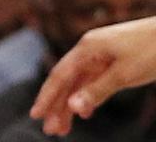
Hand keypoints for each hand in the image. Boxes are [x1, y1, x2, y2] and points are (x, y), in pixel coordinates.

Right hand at [30, 17, 155, 134]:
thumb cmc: (152, 48)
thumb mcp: (124, 73)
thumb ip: (97, 91)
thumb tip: (73, 107)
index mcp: (87, 48)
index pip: (60, 76)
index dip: (47, 96)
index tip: (36, 115)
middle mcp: (89, 51)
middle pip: (67, 81)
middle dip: (57, 105)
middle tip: (50, 130)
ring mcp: (101, 56)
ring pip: (79, 83)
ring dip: (71, 105)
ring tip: (64, 128)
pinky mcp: (113, 62)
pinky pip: (93, 82)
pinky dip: (87, 97)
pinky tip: (84, 113)